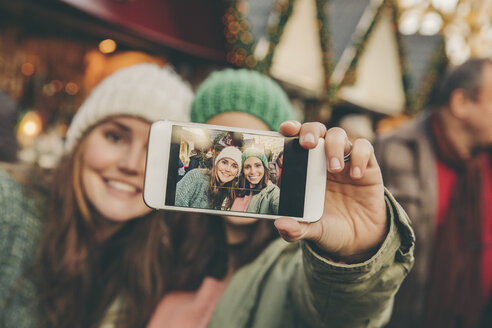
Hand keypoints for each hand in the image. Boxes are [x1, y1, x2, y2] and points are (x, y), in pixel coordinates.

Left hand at [274, 121, 386, 262]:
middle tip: (308, 144)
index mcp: (305, 169)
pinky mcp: (367, 166)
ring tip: (334, 168)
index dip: (291, 130)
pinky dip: (360, 156)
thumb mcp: (312, 230)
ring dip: (334, 146)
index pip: (295, 140)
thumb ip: (296, 229)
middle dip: (311, 131)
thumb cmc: (330, 228)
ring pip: (338, 135)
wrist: (360, 240)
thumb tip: (280, 225)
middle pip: (317, 130)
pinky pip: (364, 148)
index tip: (285, 130)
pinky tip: (356, 176)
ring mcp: (345, 160)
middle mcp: (323, 159)